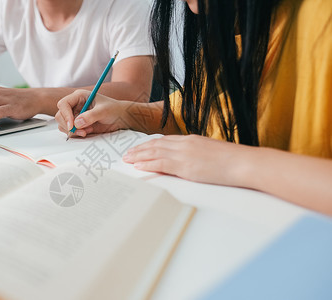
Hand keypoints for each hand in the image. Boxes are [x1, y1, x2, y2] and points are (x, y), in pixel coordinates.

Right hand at [55, 90, 128, 136]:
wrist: (121, 118)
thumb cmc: (114, 110)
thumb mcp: (104, 111)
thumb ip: (90, 116)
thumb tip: (77, 123)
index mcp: (79, 96)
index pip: (63, 104)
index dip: (65, 115)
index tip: (72, 125)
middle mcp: (75, 105)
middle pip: (60, 116)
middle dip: (69, 125)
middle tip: (81, 131)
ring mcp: (76, 115)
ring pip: (63, 125)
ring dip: (73, 131)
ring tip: (87, 131)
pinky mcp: (78, 125)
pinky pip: (70, 131)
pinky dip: (76, 134)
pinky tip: (87, 132)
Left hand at [123, 135, 254, 185]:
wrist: (244, 163)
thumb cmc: (234, 161)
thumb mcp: (212, 153)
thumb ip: (198, 154)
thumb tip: (191, 162)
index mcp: (192, 140)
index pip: (166, 140)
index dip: (151, 144)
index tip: (142, 147)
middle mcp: (185, 144)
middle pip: (156, 144)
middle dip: (140, 149)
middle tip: (128, 153)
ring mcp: (184, 154)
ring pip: (155, 152)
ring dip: (139, 156)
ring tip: (127, 159)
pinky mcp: (185, 166)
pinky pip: (161, 164)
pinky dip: (147, 164)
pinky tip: (138, 166)